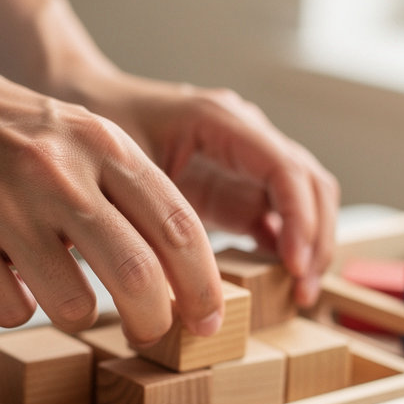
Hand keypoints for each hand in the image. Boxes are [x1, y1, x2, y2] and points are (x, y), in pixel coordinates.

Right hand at [0, 56, 224, 347]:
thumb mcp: (75, 134)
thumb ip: (125, 191)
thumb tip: (177, 277)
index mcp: (101, 143)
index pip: (179, 226)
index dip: (205, 285)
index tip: (211, 320)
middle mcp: (58, 173)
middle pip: (138, 277)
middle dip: (155, 321)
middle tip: (153, 335)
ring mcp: (3, 206)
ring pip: (75, 306)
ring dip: (74, 312)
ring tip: (52, 284)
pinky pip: (10, 311)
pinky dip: (11, 304)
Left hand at [81, 76, 339, 307]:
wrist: (87, 109)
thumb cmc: (101, 127)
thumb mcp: (125, 167)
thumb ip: (158, 211)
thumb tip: (183, 274)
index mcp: (221, 120)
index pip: (285, 168)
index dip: (299, 218)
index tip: (294, 264)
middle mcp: (245, 136)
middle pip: (311, 184)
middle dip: (316, 238)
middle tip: (303, 291)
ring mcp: (245, 164)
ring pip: (305, 202)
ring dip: (309, 247)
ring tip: (299, 295)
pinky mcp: (237, 191)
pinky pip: (279, 220)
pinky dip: (288, 251)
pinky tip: (282, 285)